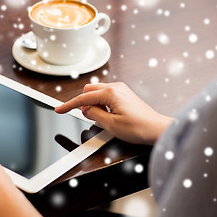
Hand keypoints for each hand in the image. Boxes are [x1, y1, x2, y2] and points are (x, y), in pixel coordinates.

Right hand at [55, 82, 172, 144]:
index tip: (59, 109)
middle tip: (88, 117)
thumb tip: (85, 110)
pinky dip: (101, 104)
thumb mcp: (110, 125)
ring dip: (94, 104)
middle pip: (89, 90)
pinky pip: (106, 96)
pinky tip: (108, 116)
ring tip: (103, 119)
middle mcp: (116, 87)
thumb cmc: (139, 127)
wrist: (157, 129)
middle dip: (84, 103)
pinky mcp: (124, 95)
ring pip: (97, 93)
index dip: (69, 105)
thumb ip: (94, 115)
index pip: (83, 98)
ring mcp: (121, 90)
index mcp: (111, 93)